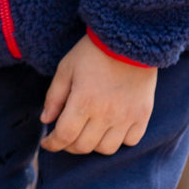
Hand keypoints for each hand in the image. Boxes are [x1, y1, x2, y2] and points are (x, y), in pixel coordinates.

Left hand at [40, 33, 156, 154]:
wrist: (129, 39)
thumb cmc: (93, 52)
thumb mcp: (66, 69)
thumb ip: (54, 97)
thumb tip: (45, 120)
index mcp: (84, 102)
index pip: (64, 136)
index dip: (52, 144)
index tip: (47, 143)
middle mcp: (106, 114)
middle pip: (84, 146)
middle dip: (69, 145)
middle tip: (65, 135)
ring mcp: (127, 117)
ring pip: (106, 149)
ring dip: (93, 145)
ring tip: (87, 132)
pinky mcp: (143, 115)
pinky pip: (130, 141)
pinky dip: (118, 140)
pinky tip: (110, 129)